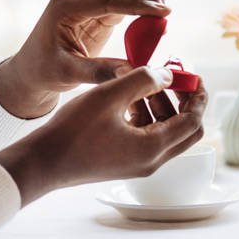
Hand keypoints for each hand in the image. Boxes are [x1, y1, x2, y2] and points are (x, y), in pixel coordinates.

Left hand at [0, 0, 171, 118]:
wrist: (34, 68)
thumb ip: (100, 71)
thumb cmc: (46, 70)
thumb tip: (132, 71)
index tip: (163, 14)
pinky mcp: (102, 2)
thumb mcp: (69, 74)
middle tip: (163, 8)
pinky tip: (154, 18)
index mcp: (64, 6)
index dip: (138, 5)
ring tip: (161, 13)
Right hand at [0, 67, 207, 206]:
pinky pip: (148, 136)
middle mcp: (152, 161)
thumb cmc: (71, 131)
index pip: (193, 121)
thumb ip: (143, 80)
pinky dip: (146, 115)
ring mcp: (138, 163)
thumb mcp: (109, 96)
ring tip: (146, 80)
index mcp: (153, 148)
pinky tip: (129, 96)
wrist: (40, 163)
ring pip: (166, 131)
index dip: (198, 96)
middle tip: (175, 77)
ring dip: (162, 105)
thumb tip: (169, 75)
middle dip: (184, 101)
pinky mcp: (125, 161)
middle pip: (186, 129)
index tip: (194, 75)